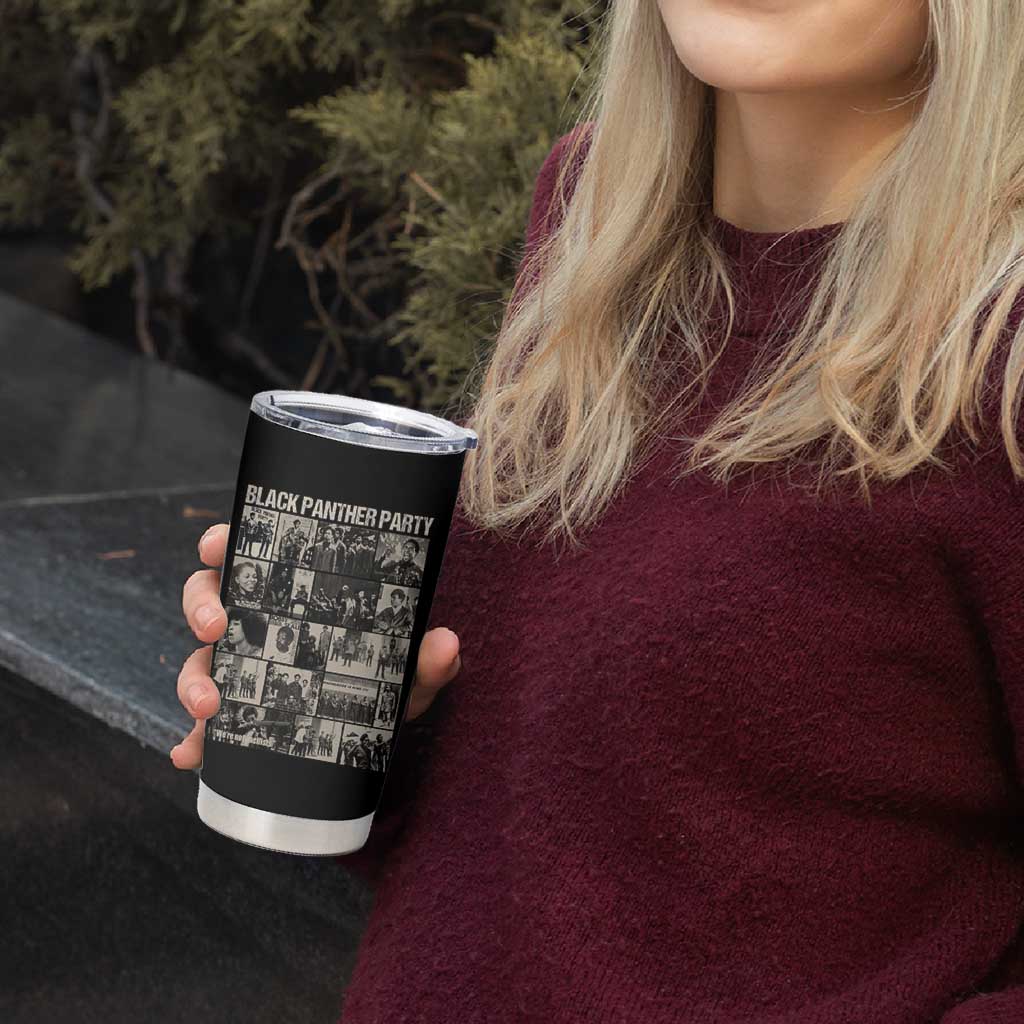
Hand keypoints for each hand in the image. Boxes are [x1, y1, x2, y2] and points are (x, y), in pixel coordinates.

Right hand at [169, 523, 461, 768]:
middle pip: (207, 599)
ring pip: (199, 660)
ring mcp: (243, 668)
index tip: (215, 546)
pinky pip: (204, 726)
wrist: (381, 726)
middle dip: (201, 609)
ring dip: (192, 680)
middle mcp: (259, 623)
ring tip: (208, 707)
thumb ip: (427, 658)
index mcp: (291, 593)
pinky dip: (193, 740)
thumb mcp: (409, 668)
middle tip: (216, 628)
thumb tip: (446, 644)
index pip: (247, 554)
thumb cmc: (388, 676)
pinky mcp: (240, 714)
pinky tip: (190, 754)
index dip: (221, 543)